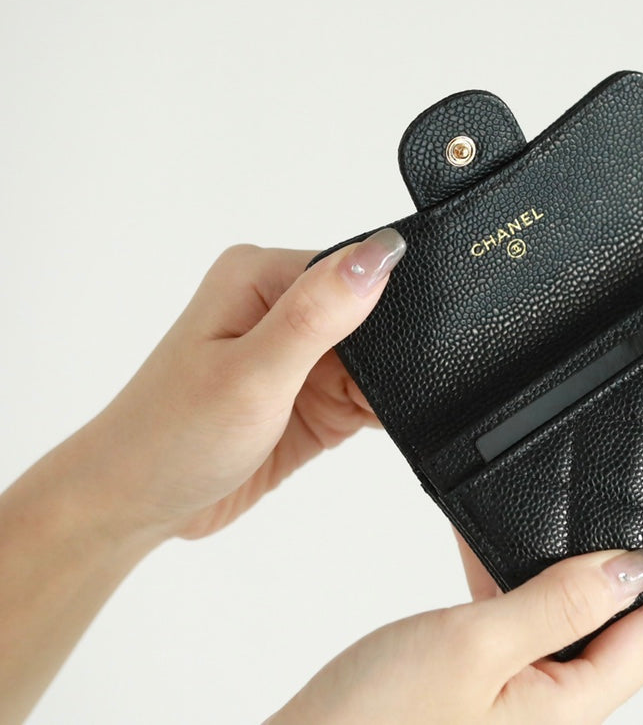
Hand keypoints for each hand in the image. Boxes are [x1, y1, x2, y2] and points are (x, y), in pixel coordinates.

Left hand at [83, 227, 406, 539]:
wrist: (135, 505)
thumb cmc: (171, 437)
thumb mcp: (252, 373)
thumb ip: (317, 314)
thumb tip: (381, 251)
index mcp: (261, 276)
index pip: (355, 272)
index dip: (387, 313)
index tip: (394, 357)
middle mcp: (281, 307)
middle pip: (374, 316)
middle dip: (389, 356)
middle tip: (366, 398)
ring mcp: (298, 354)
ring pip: (377, 360)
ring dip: (383, 388)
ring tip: (357, 416)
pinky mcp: (311, 395)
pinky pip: (368, 393)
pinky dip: (378, 411)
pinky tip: (369, 428)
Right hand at [269, 536, 642, 723]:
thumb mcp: (474, 646)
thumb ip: (557, 603)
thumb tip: (637, 570)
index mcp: (562, 708)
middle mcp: (546, 713)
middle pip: (622, 639)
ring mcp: (510, 708)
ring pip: (571, 632)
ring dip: (588, 582)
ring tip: (601, 537)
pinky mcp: (475, 696)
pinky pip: (523, 634)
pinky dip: (525, 590)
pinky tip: (506, 566)